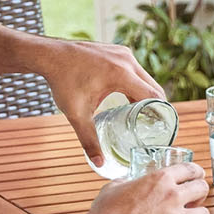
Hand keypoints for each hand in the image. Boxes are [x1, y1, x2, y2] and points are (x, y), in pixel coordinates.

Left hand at [43, 41, 167, 168]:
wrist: (49, 55)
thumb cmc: (62, 82)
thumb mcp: (76, 114)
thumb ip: (89, 139)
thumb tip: (99, 162)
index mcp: (121, 74)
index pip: (153, 95)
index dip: (162, 112)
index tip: (165, 127)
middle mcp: (126, 61)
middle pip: (153, 86)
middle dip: (156, 106)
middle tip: (155, 125)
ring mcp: (122, 53)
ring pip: (144, 77)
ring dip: (146, 94)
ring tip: (143, 114)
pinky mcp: (117, 50)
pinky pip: (134, 69)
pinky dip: (136, 84)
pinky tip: (130, 98)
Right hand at [77, 163, 210, 213]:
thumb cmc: (105, 212)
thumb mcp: (116, 185)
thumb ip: (129, 180)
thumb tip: (130, 180)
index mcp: (160, 179)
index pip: (191, 169)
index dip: (196, 172)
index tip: (197, 176)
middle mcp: (172, 196)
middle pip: (203, 188)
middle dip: (199, 193)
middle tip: (193, 199)